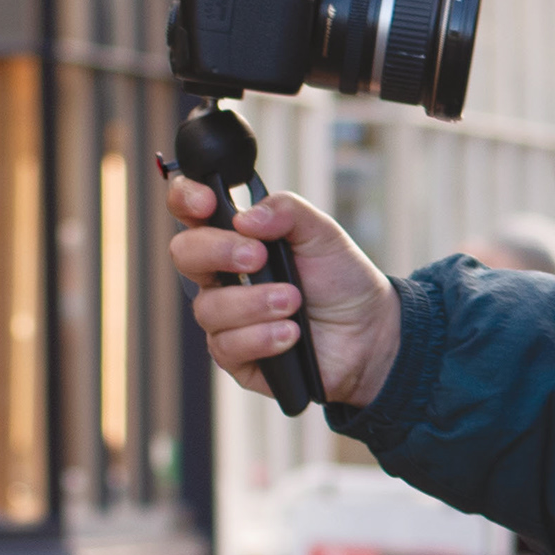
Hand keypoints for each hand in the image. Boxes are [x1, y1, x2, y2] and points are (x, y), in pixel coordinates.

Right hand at [164, 171, 403, 408]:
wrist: (370, 332)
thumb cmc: (338, 279)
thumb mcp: (323, 233)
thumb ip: (287, 212)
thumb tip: (245, 218)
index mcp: (235, 237)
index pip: (192, 211)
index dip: (186, 199)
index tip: (206, 202)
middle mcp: (222, 275)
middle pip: (185, 254)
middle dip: (218, 251)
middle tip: (258, 256)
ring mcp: (226, 317)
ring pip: (208, 307)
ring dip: (253, 302)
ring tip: (293, 302)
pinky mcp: (236, 356)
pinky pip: (227, 347)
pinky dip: (262, 337)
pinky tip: (291, 334)